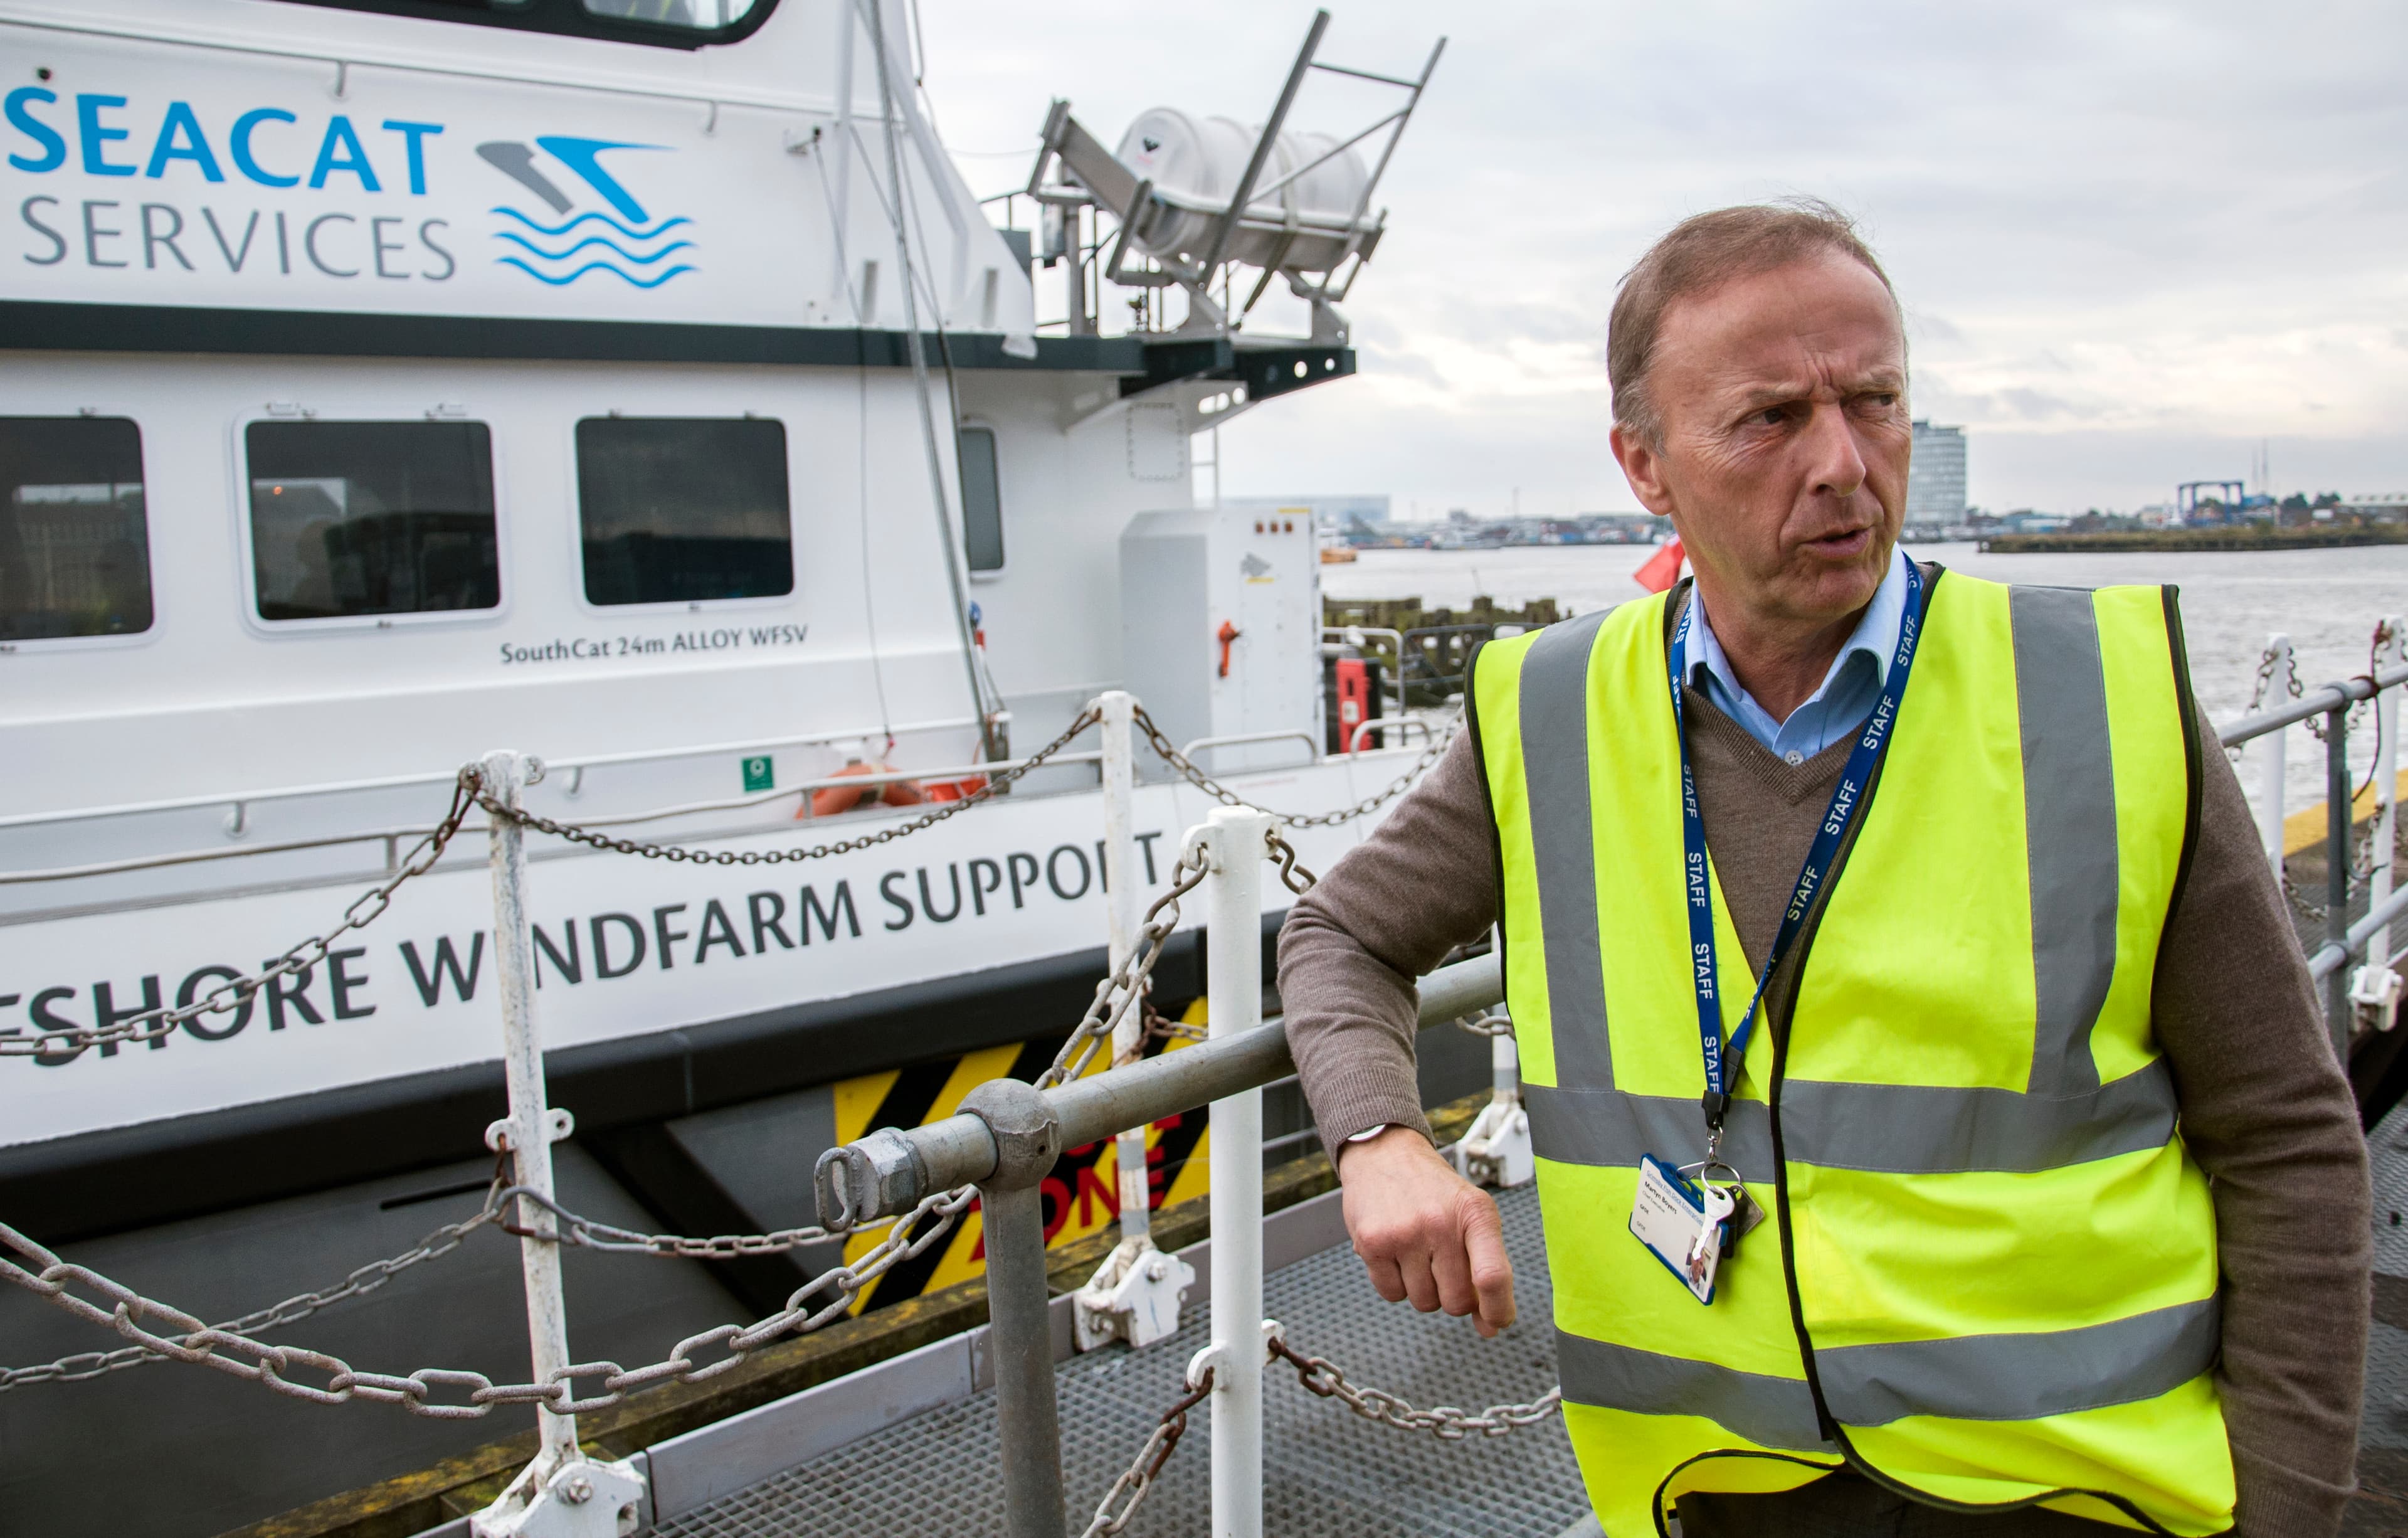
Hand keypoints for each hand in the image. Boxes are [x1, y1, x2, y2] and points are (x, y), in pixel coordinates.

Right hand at [1336, 1126, 1515, 1337]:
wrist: (1386, 1154)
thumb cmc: (1434, 1192)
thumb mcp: (1472, 1217)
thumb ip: (1488, 1270)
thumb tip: (1491, 1326)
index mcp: (1476, 1213)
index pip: (1493, 1276)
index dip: (1498, 1309)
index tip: (1497, 1321)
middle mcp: (1440, 1222)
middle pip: (1457, 1301)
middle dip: (1454, 1297)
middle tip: (1445, 1267)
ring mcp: (1404, 1233)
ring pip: (1424, 1303)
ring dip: (1424, 1289)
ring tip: (1419, 1254)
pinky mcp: (1372, 1244)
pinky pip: (1392, 1295)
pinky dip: (1396, 1284)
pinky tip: (1397, 1254)